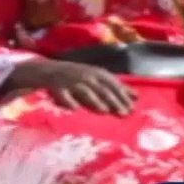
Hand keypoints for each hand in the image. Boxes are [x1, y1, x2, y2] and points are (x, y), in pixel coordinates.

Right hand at [9, 59, 136, 114]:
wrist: (47, 70)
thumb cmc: (77, 76)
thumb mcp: (97, 78)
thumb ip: (115, 87)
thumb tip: (137, 97)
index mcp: (97, 73)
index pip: (113, 84)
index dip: (123, 95)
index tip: (132, 108)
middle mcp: (86, 75)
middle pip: (102, 89)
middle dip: (113, 100)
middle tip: (123, 113)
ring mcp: (71, 81)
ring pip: (85, 91)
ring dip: (94, 100)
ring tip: (104, 111)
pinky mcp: (57, 87)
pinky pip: (63, 95)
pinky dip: (69, 101)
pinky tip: (74, 108)